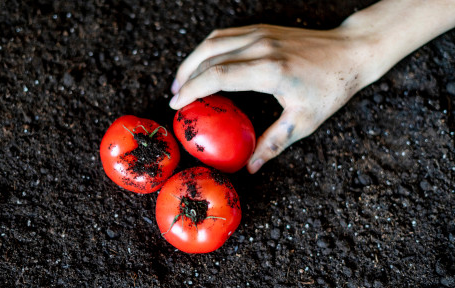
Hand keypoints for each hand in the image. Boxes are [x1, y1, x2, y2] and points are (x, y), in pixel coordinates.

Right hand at [169, 24, 370, 172]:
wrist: (350, 52)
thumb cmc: (331, 87)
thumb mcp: (304, 121)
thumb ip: (273, 143)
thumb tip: (250, 167)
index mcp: (270, 70)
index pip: (217, 76)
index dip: (191, 90)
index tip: (176, 104)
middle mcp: (261, 47)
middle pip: (208, 57)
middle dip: (185, 77)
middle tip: (174, 98)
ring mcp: (260, 34)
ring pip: (212, 42)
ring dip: (192, 61)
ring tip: (181, 81)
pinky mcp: (262, 29)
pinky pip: (225, 36)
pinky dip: (207, 49)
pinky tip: (202, 63)